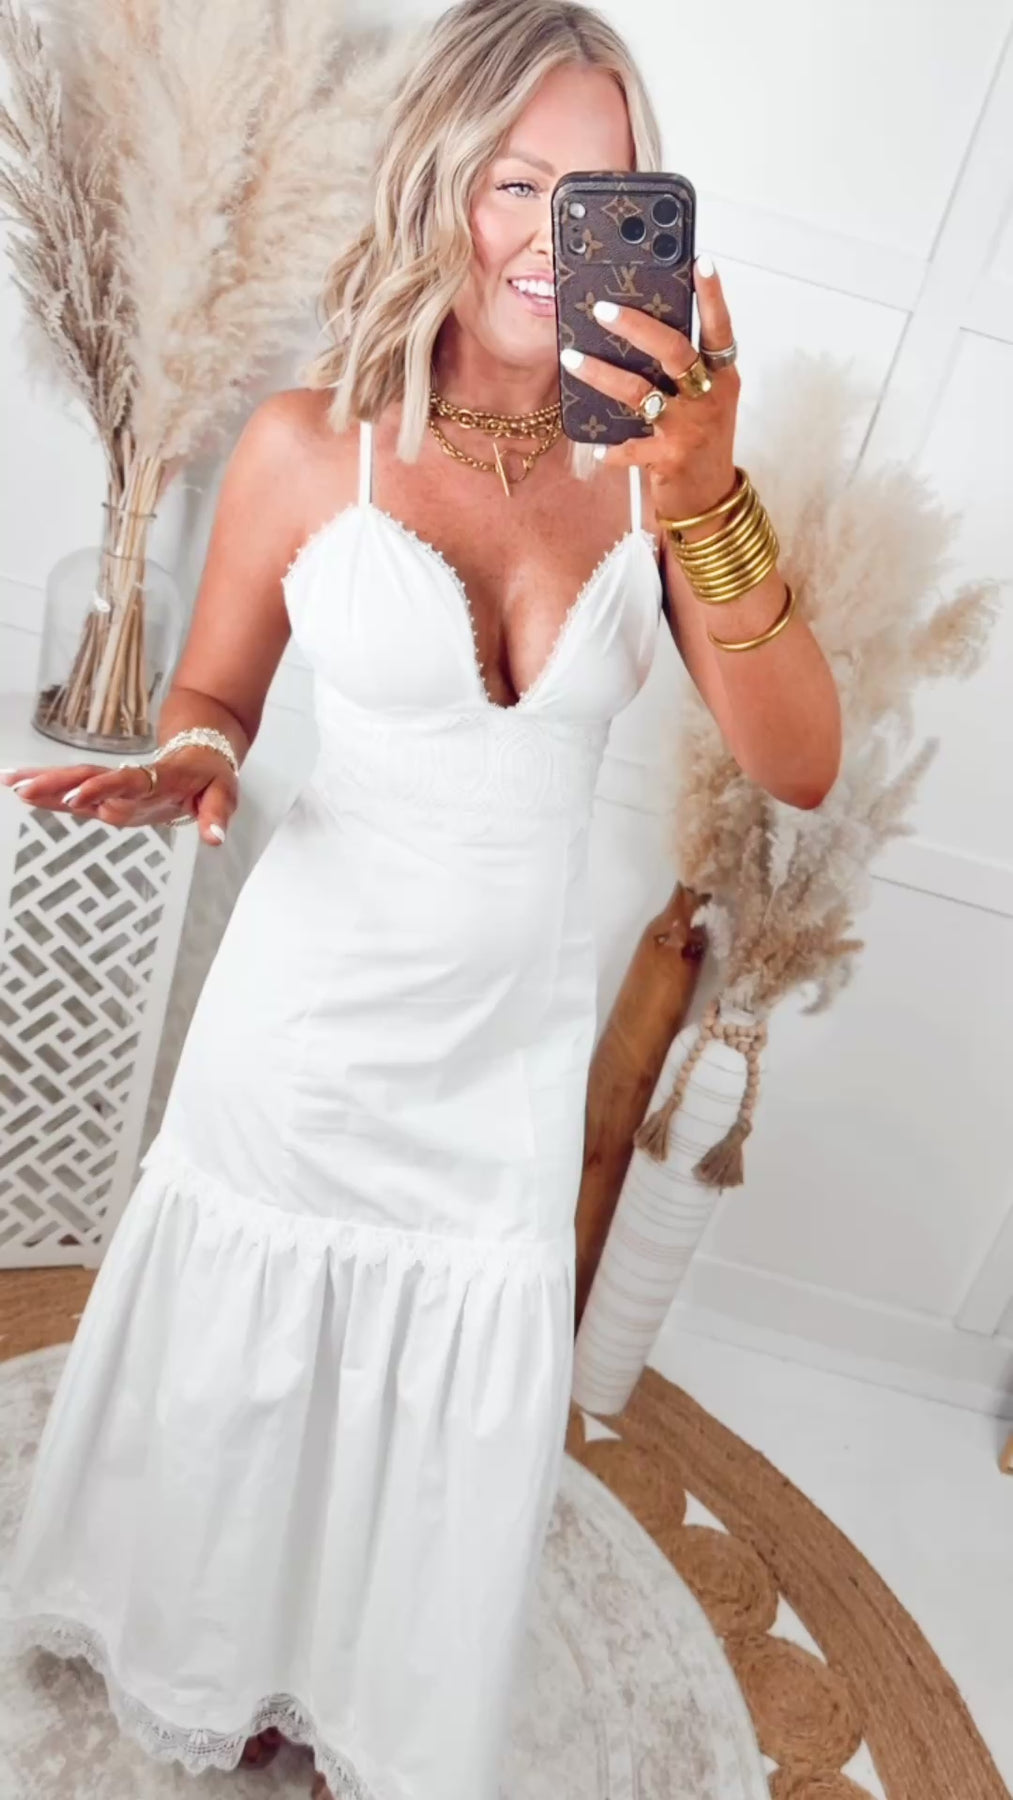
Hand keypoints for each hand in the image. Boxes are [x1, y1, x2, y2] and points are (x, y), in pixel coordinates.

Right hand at [0, 746, 237, 845]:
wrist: (202, 752)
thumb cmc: (211, 775)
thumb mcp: (224, 794)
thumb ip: (217, 816)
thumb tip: (215, 840)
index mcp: (156, 780)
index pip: (124, 783)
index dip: (101, 789)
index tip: (76, 797)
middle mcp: (130, 782)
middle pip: (88, 778)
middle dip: (55, 784)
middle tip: (22, 787)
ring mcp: (117, 787)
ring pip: (75, 781)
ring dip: (43, 783)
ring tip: (9, 783)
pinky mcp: (109, 794)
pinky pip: (75, 791)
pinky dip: (49, 792)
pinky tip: (22, 792)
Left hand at [560, 254, 740, 523]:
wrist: (710, 500)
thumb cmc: (701, 441)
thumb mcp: (704, 400)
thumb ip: (683, 369)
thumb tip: (637, 329)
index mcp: (722, 376)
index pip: (720, 328)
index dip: (713, 296)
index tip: (702, 261)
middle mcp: (710, 397)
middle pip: (676, 351)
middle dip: (638, 327)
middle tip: (603, 308)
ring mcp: (691, 428)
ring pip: (643, 393)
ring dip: (603, 374)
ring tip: (572, 358)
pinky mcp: (671, 459)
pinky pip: (632, 448)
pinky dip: (612, 447)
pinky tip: (596, 445)